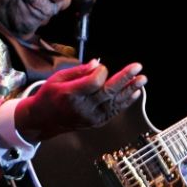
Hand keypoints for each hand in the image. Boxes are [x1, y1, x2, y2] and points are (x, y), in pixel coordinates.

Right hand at [15, 59, 146, 140]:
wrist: (43, 120)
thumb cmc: (50, 96)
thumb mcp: (58, 78)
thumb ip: (79, 71)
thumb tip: (96, 64)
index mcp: (70, 95)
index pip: (93, 83)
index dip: (100, 72)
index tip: (101, 67)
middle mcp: (82, 108)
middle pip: (107, 92)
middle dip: (124, 78)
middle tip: (137, 67)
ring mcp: (91, 117)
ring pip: (115, 102)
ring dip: (130, 90)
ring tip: (142, 79)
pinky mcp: (97, 122)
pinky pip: (115, 111)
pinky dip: (126, 102)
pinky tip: (135, 92)